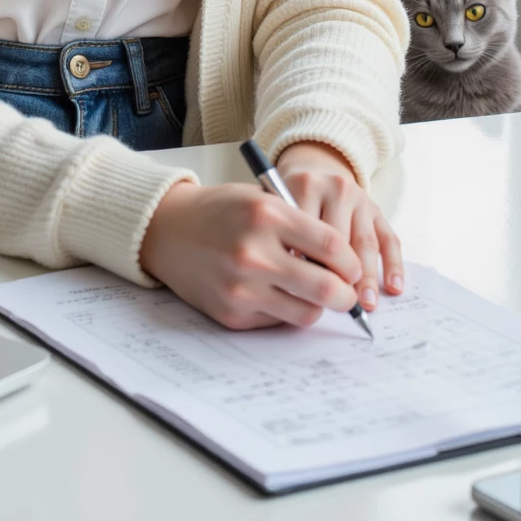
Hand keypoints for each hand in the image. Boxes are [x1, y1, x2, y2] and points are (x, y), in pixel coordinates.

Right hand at [138, 177, 364, 330]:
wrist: (167, 229)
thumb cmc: (220, 211)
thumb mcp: (261, 199)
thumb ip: (299, 226)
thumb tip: (343, 265)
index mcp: (266, 215)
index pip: (332, 246)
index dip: (351, 261)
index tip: (353, 266)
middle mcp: (253, 253)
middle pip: (326, 287)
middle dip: (346, 295)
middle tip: (347, 293)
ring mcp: (241, 288)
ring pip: (306, 313)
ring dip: (318, 307)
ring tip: (313, 294)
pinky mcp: (231, 313)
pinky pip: (277, 321)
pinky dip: (284, 311)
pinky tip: (274, 293)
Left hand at [274, 140, 404, 311]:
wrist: (313, 169)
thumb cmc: (289, 200)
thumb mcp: (278, 208)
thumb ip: (284, 234)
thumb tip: (296, 275)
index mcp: (305, 186)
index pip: (310, 230)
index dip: (309, 264)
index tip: (307, 292)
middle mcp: (336, 188)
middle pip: (340, 238)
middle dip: (340, 274)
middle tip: (340, 303)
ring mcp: (360, 199)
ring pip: (365, 242)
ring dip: (368, 277)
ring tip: (366, 304)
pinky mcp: (377, 210)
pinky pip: (390, 239)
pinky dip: (394, 265)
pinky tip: (394, 287)